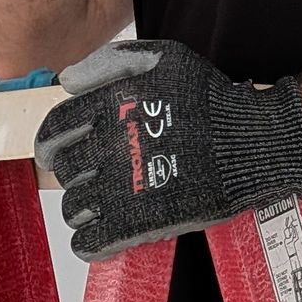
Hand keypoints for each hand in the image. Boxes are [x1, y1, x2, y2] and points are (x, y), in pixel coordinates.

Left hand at [34, 39, 301, 261]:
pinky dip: (89, 242)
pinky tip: (102, 234)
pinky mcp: (138, 223)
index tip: (58, 152)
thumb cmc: (210, 101)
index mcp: (109, 109)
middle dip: (73, 175)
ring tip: (102, 205)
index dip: (51, 144)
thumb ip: (112, 60)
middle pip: (63, 172)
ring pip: (74, 209)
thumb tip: (68, 80)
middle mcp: (110, 148)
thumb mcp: (165, 59)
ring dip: (82, 209)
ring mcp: (121, 189)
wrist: (251, 142)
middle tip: (91, 177)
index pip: (53, 132)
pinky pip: (90, 242)